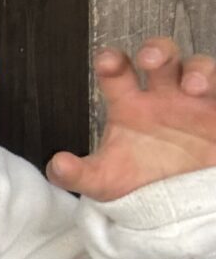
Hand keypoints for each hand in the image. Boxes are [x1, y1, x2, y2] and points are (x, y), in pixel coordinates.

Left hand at [47, 39, 215, 200]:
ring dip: (199, 71)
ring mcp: (198, 105)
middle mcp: (164, 96)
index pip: (118, 71)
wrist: (176, 208)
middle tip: (150, 60)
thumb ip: (77, 174)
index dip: (112, 60)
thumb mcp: (104, 181)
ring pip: (202, 69)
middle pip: (163, 56)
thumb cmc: (139, 185)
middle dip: (157, 50)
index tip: (108, 64)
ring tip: (193, 87)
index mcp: (130, 104)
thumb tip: (57, 165)